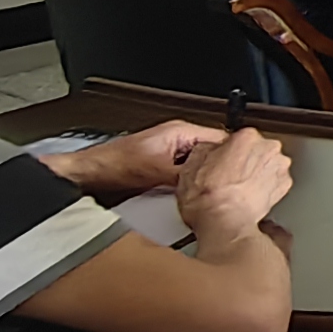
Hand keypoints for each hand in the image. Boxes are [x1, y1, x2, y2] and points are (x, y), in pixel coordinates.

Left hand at [42, 120, 219, 195]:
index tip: (244, 171)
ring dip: (202, 182)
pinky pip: (186, 178)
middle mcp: (178, 141)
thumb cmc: (114, 166)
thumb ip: (188, 176)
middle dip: (219, 171)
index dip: (234, 156)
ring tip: (209, 195)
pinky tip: (191, 199)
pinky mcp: (163, 170)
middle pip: (213, 155)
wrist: (89, 177)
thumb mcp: (159, 172)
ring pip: (200, 169)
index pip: (222, 138)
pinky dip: (190, 188)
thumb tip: (212, 185)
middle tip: (227, 188)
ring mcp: (171, 156)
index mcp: (181, 132)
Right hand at [174, 128, 293, 244]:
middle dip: (246, 160)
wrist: (223, 222)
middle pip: (257, 149)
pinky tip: (251, 196)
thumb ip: (205, 149)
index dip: (229, 150)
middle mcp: (267, 148)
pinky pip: (275, 181)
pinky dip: (266, 187)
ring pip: (268, 164)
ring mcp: (278, 167)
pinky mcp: (284, 186)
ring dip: (258, 173)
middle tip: (230, 176)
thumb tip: (207, 149)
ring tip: (240, 188)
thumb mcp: (191, 166)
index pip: (239, 137)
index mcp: (246, 137)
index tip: (224, 160)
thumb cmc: (208, 198)